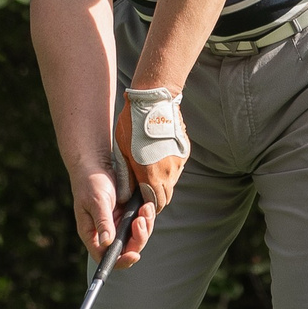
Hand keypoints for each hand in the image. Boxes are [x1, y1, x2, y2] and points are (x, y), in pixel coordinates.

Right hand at [70, 163, 154, 268]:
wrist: (96, 163)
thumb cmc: (90, 182)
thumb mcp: (96, 201)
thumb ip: (103, 221)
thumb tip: (106, 243)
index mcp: (94, 234)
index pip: (106, 257)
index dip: (121, 261)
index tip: (134, 255)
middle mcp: (107, 232)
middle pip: (127, 249)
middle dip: (138, 238)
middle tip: (140, 220)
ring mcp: (119, 224)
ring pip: (138, 236)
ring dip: (145, 226)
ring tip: (145, 209)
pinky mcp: (129, 214)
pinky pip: (142, 222)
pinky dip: (147, 216)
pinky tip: (147, 205)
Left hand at [114, 98, 185, 214]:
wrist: (154, 101)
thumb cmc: (132, 125)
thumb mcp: (122, 151)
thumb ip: (126, 176)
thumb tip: (125, 196)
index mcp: (150, 175)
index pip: (154, 203)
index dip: (148, 207)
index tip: (142, 205)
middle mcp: (168, 172)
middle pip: (166, 197)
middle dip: (157, 198)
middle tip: (146, 191)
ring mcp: (178, 162)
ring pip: (172, 183)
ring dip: (163, 183)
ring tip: (151, 172)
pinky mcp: (184, 152)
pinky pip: (177, 168)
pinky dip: (169, 169)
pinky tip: (160, 157)